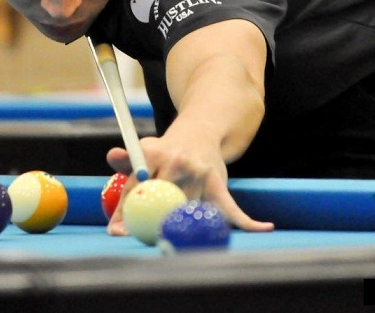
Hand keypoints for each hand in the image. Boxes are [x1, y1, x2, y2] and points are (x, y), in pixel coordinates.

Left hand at [104, 136, 273, 235]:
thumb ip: (126, 160)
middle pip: (161, 202)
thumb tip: (110, 157)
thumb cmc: (167, 149)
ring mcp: (199, 174)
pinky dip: (247, 220)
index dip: (125, 212)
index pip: (135, 187)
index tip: (117, 231)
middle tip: (145, 242)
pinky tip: (264, 227)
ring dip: (183, 229)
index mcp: (153, 154)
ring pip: (188, 210)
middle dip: (151, 224)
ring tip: (177, 243)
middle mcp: (176, 162)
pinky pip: (231, 207)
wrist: (201, 131)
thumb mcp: (144, 151)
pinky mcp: (217, 182)